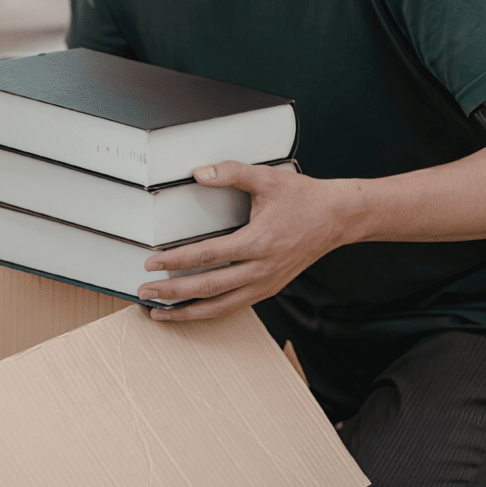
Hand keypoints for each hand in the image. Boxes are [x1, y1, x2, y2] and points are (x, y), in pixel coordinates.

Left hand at [138, 161, 358, 320]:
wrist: (339, 218)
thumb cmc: (304, 199)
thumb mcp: (267, 178)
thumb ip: (231, 173)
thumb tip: (198, 173)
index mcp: (258, 242)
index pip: (207, 255)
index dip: (176, 260)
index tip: (152, 263)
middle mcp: (261, 269)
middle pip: (208, 287)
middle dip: (173, 292)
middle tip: (145, 291)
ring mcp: (266, 283)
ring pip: (220, 306)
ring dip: (188, 312)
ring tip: (160, 313)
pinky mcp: (270, 289)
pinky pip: (234, 306)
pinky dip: (210, 312)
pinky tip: (191, 312)